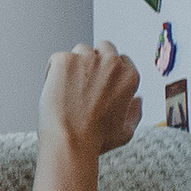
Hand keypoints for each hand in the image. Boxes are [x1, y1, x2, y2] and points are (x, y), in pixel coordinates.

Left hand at [36, 43, 139, 190]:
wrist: (71, 141)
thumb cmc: (95, 139)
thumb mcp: (125, 131)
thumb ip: (135, 113)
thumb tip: (137, 100)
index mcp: (129, 76)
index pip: (119, 60)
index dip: (106, 72)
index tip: (96, 84)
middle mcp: (112, 63)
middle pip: (102, 49)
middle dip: (92, 62)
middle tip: (80, 84)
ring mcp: (88, 59)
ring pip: (79, 51)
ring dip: (74, 65)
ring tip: (66, 89)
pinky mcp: (66, 60)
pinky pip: (57, 58)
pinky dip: (53, 70)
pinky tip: (54, 88)